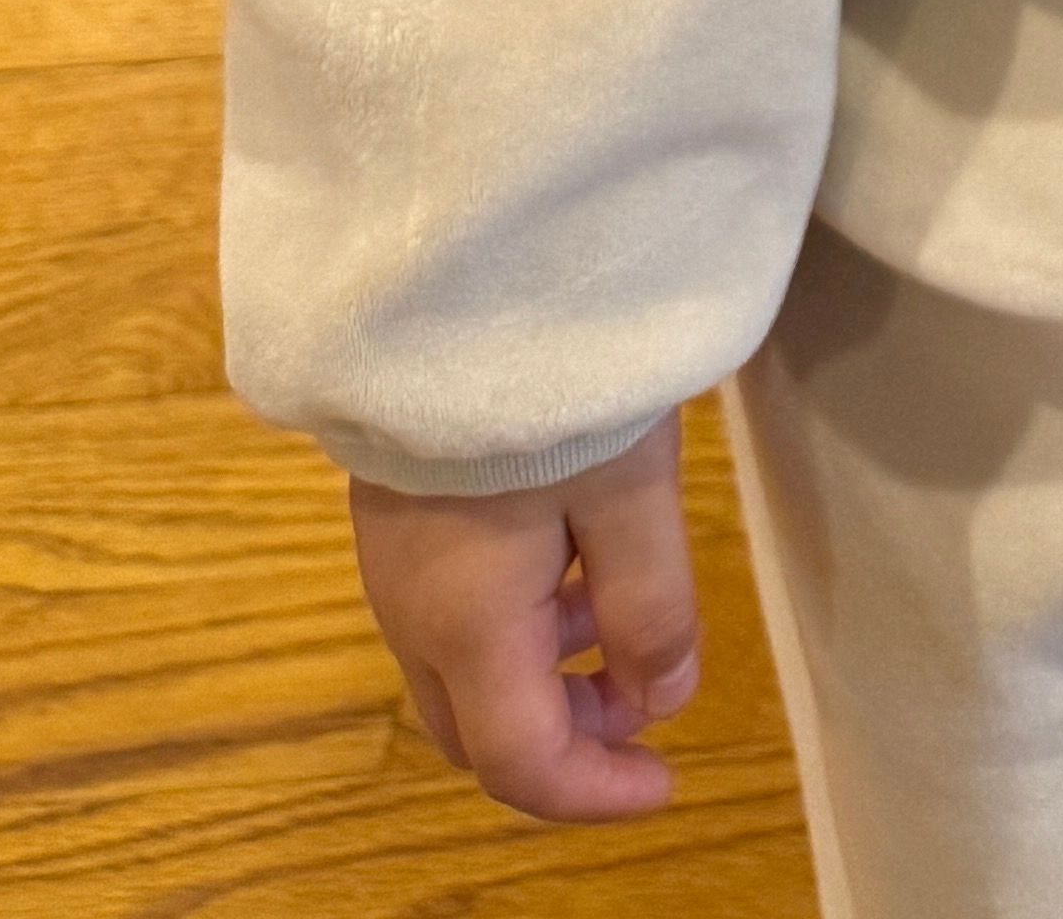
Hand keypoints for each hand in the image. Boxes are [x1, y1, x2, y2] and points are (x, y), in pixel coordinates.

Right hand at [349, 416, 698, 821]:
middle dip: (565, 741)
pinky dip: (517, 623)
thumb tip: (661, 700)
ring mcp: (395, 562)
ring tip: (623, 615)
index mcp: (465, 627)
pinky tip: (573, 555)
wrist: (453, 270)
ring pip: (462, 672)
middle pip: (478, 731)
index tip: (667, 780)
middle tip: (646, 703)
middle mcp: (412, 612)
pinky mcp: (399, 512)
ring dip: (544, 676)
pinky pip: (452, 611)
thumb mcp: (631, 490)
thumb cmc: (549, 380)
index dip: (595, 792)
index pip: (520, 763)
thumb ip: (650, 605)